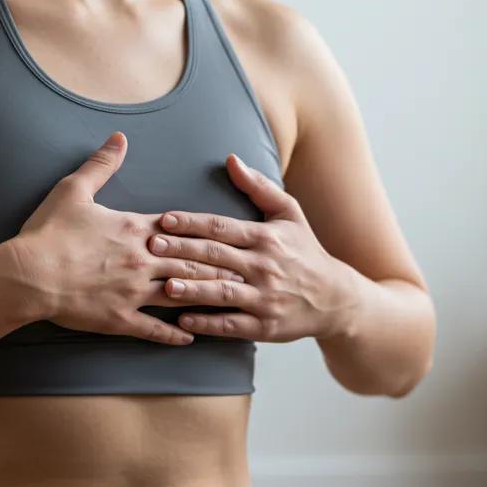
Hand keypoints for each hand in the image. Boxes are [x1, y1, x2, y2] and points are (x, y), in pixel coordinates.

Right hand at [10, 132, 244, 344]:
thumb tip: (120, 138)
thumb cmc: (48, 232)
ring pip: (181, 294)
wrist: (28, 273)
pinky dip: (175, 334)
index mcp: (133, 229)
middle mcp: (141, 260)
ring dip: (207, 296)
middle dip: (219, 266)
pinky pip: (155, 329)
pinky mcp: (121, 318)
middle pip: (190, 262)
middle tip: (245, 271)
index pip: (180, 229)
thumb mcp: (73, 190)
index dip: (204, 233)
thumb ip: (101, 164)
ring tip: (229, 299)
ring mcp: (134, 292)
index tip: (229, 236)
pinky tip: (192, 337)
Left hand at [147, 154, 356, 342]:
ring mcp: (265, 298)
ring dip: (193, 289)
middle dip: (182, 252)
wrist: (335, 299)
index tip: (164, 221)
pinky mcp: (266, 326)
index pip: (222, 227)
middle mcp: (265, 267)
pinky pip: (233, 325)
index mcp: (266, 238)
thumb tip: (230, 159)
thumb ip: (259, 187)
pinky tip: (185, 321)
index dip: (191, 223)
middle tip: (151, 247)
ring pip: (223, 292)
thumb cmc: (306, 253)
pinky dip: (209, 323)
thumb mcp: (290, 214)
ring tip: (165, 286)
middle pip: (217, 257)